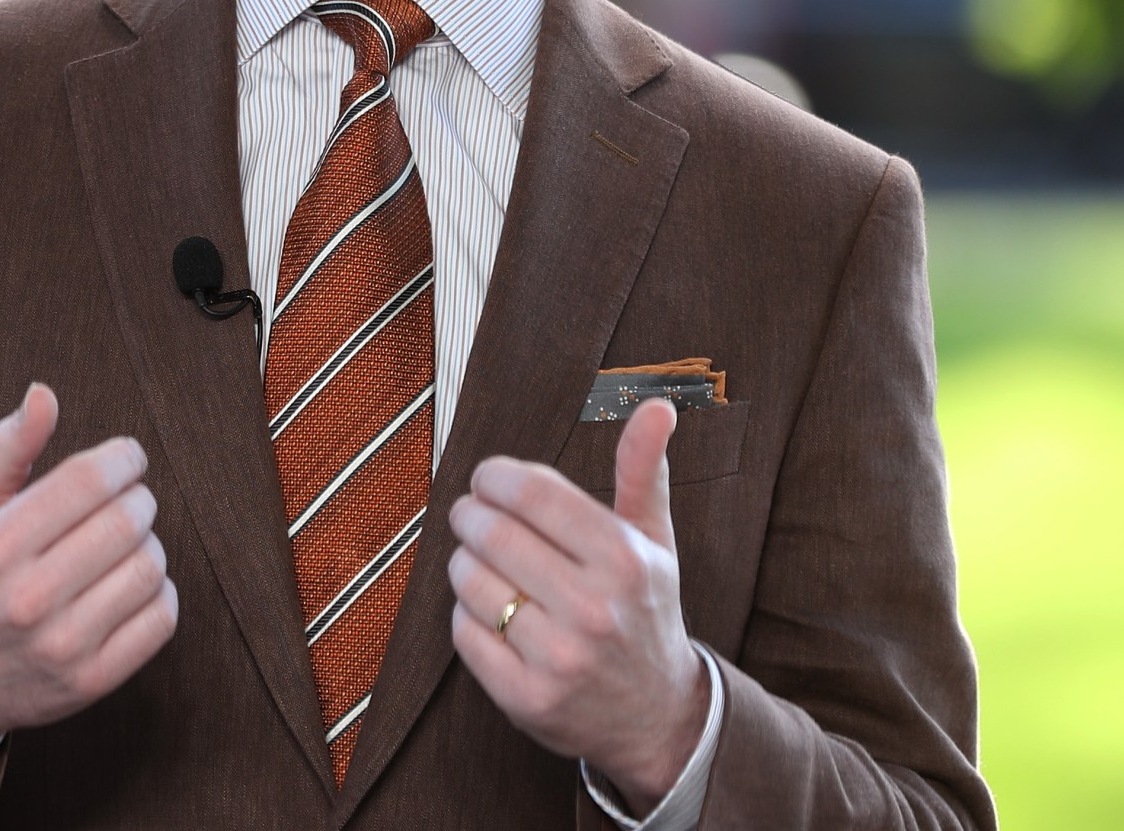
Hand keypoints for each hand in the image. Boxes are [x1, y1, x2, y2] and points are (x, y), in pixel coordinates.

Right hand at [0, 384, 179, 761]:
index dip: (122, 458)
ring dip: (149, 544)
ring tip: (125, 544)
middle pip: (127, 521)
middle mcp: (27, 598)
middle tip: (127, 501)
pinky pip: (160, 619)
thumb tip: (43, 394)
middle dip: (137, 499)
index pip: (87, 481)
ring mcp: (62, 644)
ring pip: (150, 567)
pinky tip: (130, 585)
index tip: (127, 458)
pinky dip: (158, 592)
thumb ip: (7, 447)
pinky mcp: (91, 679)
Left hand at [446, 398, 708, 810]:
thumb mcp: (654, 544)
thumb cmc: (645, 613)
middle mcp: (594, 609)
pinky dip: (467, 616)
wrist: (660, 719)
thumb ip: (643, 472)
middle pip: (491, 534)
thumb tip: (658, 406)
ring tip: (485, 565)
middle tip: (471, 515)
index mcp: (625, 560)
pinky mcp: (527, 697)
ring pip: (469, 580)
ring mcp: (560, 658)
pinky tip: (494, 615)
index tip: (488, 480)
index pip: (532, 492)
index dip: (495, 477)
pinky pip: (463, 632)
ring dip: (465, 564)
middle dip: (469, 515)